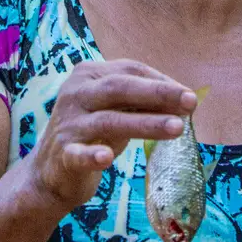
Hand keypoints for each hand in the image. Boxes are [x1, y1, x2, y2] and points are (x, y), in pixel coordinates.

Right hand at [15, 58, 194, 219]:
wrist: (51, 171)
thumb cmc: (92, 133)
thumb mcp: (115, 111)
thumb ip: (143, 103)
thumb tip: (186, 102)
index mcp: (88, 75)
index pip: (129, 70)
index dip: (161, 81)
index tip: (189, 96)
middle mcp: (75, 93)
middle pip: (119, 87)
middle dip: (158, 93)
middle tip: (191, 102)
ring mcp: (68, 124)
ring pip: (108, 120)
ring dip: (145, 124)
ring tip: (176, 129)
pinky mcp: (63, 154)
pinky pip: (79, 154)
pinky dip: (93, 155)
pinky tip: (107, 158)